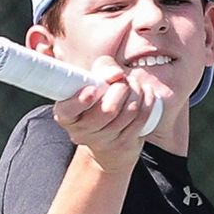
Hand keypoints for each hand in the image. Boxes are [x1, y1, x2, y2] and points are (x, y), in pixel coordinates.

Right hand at [52, 56, 158, 172]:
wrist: (105, 138)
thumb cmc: (96, 101)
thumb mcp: (93, 81)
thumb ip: (102, 69)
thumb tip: (117, 75)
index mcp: (66, 115)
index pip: (68, 111)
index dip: (80, 101)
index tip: (92, 90)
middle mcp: (81, 132)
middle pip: (108, 110)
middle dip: (121, 88)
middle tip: (123, 80)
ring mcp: (103, 141)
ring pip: (128, 113)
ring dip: (137, 92)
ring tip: (134, 84)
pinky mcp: (123, 144)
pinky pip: (141, 120)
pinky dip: (147, 101)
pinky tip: (146, 91)